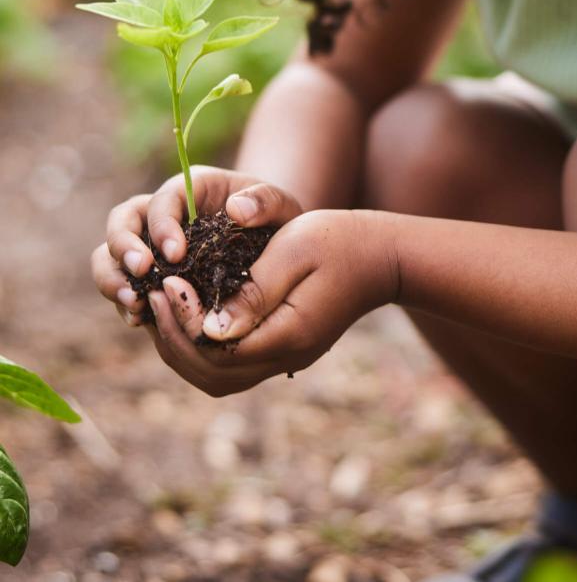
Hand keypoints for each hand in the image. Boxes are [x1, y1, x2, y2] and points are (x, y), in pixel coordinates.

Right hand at [91, 166, 302, 325]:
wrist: (274, 247)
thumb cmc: (276, 221)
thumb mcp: (280, 205)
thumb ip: (265, 200)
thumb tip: (236, 210)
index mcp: (189, 190)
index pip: (161, 200)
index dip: (161, 225)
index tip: (176, 253)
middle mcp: (161, 215)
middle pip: (121, 222)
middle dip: (124, 248)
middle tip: (143, 273)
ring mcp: (150, 248)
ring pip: (110, 255)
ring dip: (114, 278)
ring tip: (136, 305)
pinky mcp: (150, 279)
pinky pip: (124, 287)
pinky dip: (125, 303)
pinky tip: (140, 320)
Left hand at [146, 208, 399, 395]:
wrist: (379, 256)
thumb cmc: (337, 241)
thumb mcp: (294, 251)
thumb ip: (253, 291)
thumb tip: (210, 329)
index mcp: (288, 336)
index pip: (218, 349)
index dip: (184, 320)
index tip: (167, 281)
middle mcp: (284, 359)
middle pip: (210, 374)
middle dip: (174, 337)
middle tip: (154, 293)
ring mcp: (283, 360)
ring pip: (215, 378)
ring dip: (182, 348)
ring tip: (163, 305)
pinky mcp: (281, 351)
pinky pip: (229, 366)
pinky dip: (199, 347)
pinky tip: (188, 313)